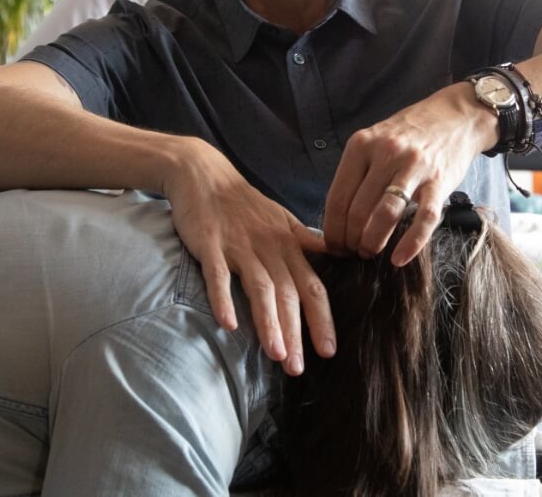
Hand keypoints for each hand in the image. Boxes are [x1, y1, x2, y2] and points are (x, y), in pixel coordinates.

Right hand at [161, 140, 334, 375]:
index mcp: (288, 245)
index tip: (329, 351)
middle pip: (289, 294)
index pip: (312, 287)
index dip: (322, 319)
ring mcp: (239, 246)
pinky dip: (223, 299)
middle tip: (298, 368)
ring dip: (269, 322)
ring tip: (276, 355)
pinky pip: (218, 275)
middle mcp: (269, 247)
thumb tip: (338, 257)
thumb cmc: (243, 202)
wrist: (203, 173)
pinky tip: (228, 325)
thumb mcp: (283, 219)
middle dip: (296, 333)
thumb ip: (307, 243)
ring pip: (259, 288)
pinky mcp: (210, 244)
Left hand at [321, 83, 497, 265]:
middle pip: (357, 210)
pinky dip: (410, 243)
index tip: (333, 245)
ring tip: (369, 253)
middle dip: (350, 240)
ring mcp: (414, 167)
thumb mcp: (374, 141)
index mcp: (361, 145)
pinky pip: (424, 218)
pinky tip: (399, 258)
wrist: (455, 116)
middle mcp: (385, 154)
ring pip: (385, 215)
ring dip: (372, 242)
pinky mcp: (439, 181)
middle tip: (351, 253)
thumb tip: (337, 217)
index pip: (336, 198)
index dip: (332, 229)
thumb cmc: (409, 134)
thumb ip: (357, 172)